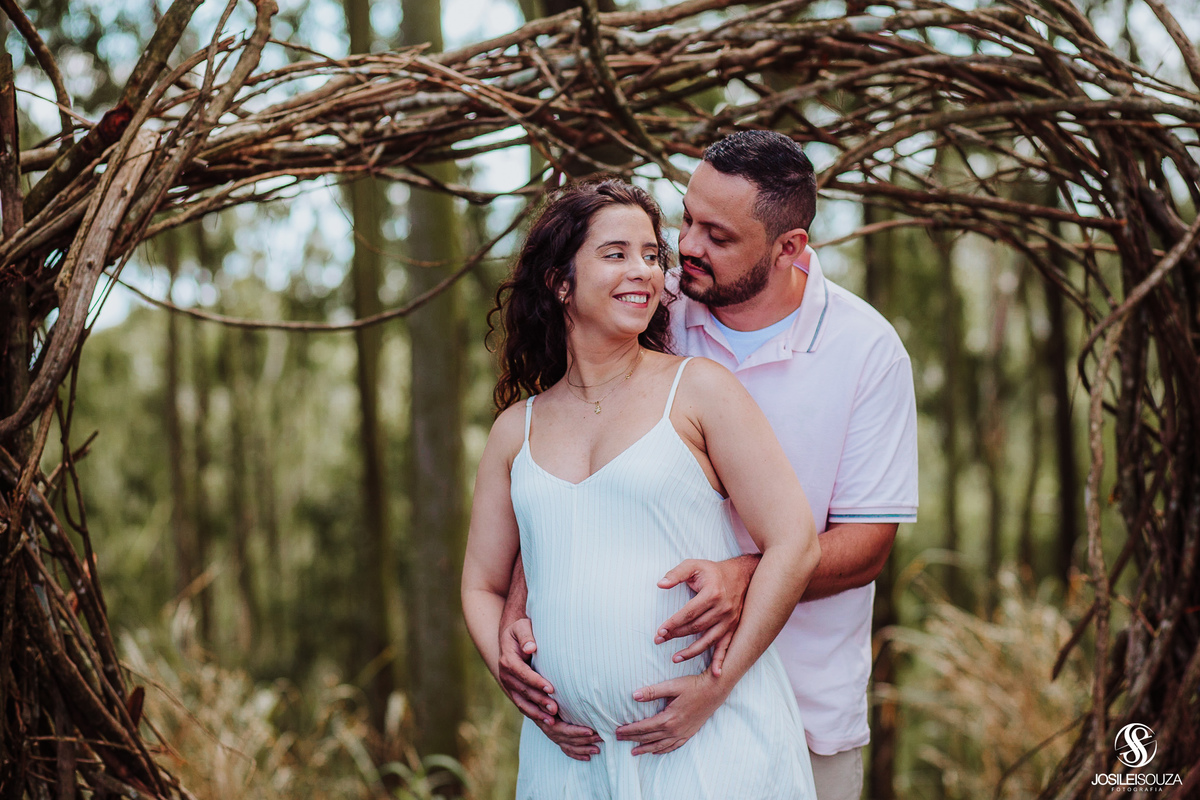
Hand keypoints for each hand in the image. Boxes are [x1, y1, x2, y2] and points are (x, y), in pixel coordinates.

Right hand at [497, 617, 600, 760]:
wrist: (510, 639)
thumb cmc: (520, 631)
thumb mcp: (522, 627)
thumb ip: (526, 635)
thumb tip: (531, 647)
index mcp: (508, 661)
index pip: (522, 673)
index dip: (536, 681)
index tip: (551, 688)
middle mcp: (506, 677)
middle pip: (523, 692)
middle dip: (540, 701)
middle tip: (556, 709)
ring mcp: (510, 688)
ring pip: (523, 704)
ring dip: (538, 713)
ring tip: (554, 719)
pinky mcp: (517, 694)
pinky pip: (526, 708)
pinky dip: (537, 716)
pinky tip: (551, 723)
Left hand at [614, 672, 726, 754]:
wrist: (715, 691)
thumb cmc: (694, 686)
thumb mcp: (672, 686)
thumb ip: (653, 691)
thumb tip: (634, 695)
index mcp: (668, 718)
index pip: (643, 728)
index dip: (629, 730)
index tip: (617, 731)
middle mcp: (674, 730)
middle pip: (648, 738)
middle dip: (632, 739)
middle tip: (619, 739)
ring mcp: (682, 733)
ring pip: (659, 745)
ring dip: (645, 749)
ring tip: (633, 752)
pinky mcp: (688, 733)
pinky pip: (673, 746)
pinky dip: (662, 750)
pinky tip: (656, 751)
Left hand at [655, 556, 756, 674]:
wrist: (742, 574)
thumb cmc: (712, 571)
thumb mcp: (693, 565)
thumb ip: (676, 574)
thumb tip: (660, 584)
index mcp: (712, 593)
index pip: (689, 612)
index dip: (673, 622)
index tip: (660, 630)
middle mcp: (723, 609)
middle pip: (696, 627)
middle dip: (676, 635)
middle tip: (659, 640)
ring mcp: (730, 620)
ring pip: (708, 639)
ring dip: (691, 651)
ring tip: (675, 658)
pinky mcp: (733, 627)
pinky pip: (726, 646)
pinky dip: (720, 660)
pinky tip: (715, 673)